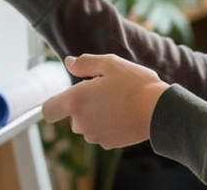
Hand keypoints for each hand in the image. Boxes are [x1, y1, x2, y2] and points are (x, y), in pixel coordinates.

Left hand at [41, 54, 168, 148]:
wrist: (159, 111)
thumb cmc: (135, 84)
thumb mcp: (110, 63)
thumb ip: (84, 63)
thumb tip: (69, 62)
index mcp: (75, 101)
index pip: (47, 110)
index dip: (53, 103)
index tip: (64, 97)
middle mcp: (81, 122)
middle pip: (71, 116)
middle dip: (83, 104)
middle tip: (104, 90)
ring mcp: (94, 136)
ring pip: (87, 125)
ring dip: (95, 115)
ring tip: (117, 101)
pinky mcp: (108, 144)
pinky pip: (101, 132)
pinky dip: (107, 125)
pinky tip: (123, 114)